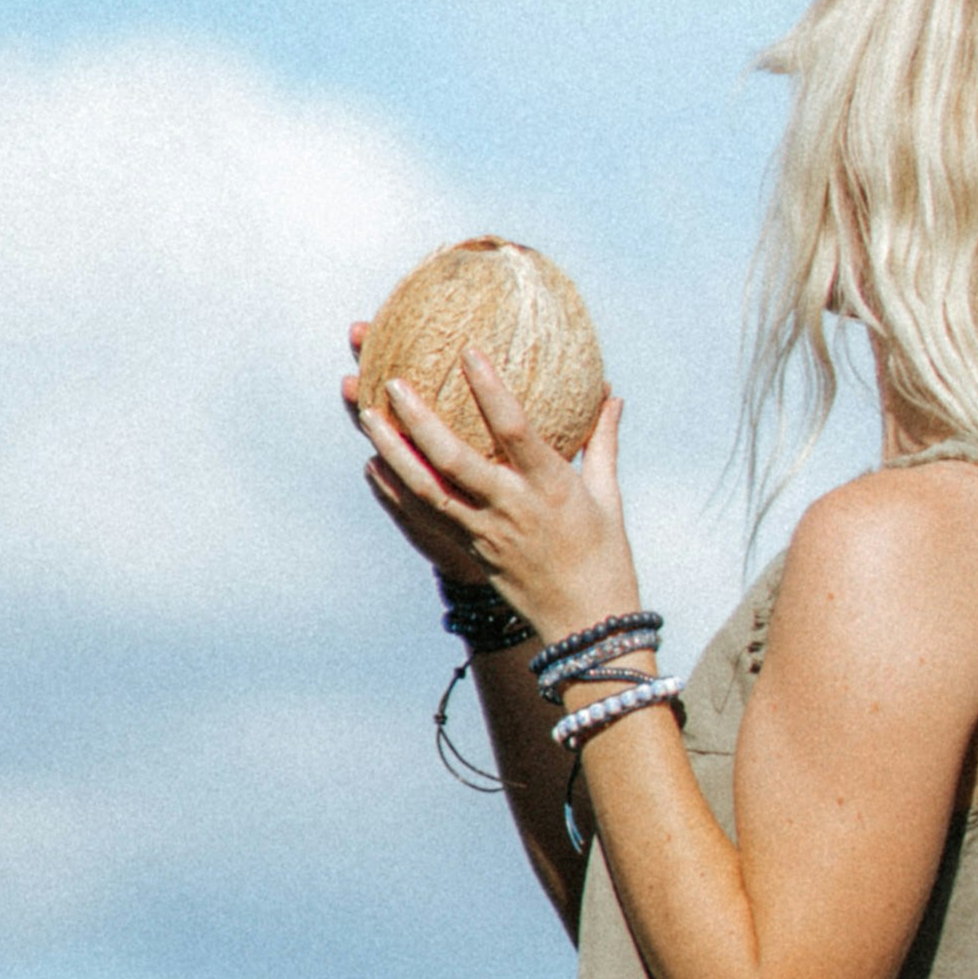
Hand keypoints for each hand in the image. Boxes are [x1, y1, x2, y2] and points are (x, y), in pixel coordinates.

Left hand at [343, 329, 637, 651]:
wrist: (586, 626)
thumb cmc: (605, 558)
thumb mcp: (608, 497)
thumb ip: (603, 441)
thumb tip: (611, 394)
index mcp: (550, 487)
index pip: (515, 429)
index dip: (490, 390)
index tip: (469, 352)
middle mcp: (511, 508)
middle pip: (454, 460)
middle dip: (419, 419)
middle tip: (392, 380)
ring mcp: (484, 534)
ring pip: (427, 489)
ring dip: (392, 451)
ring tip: (366, 415)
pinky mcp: (469, 552)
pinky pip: (422, 519)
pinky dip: (393, 492)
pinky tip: (372, 466)